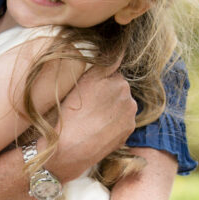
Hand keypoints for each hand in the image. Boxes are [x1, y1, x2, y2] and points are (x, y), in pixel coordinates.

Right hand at [51, 64, 136, 180]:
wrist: (69, 148)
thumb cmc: (70, 113)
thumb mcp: (81, 81)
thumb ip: (103, 65)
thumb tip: (120, 51)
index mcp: (116, 79)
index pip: (111, 69)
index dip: (98, 79)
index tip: (89, 88)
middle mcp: (127, 94)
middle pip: (117, 87)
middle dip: (106, 93)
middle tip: (88, 105)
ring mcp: (129, 113)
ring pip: (121, 104)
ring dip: (111, 108)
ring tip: (92, 119)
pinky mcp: (129, 129)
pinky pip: (122, 120)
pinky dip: (113, 122)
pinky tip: (98, 128)